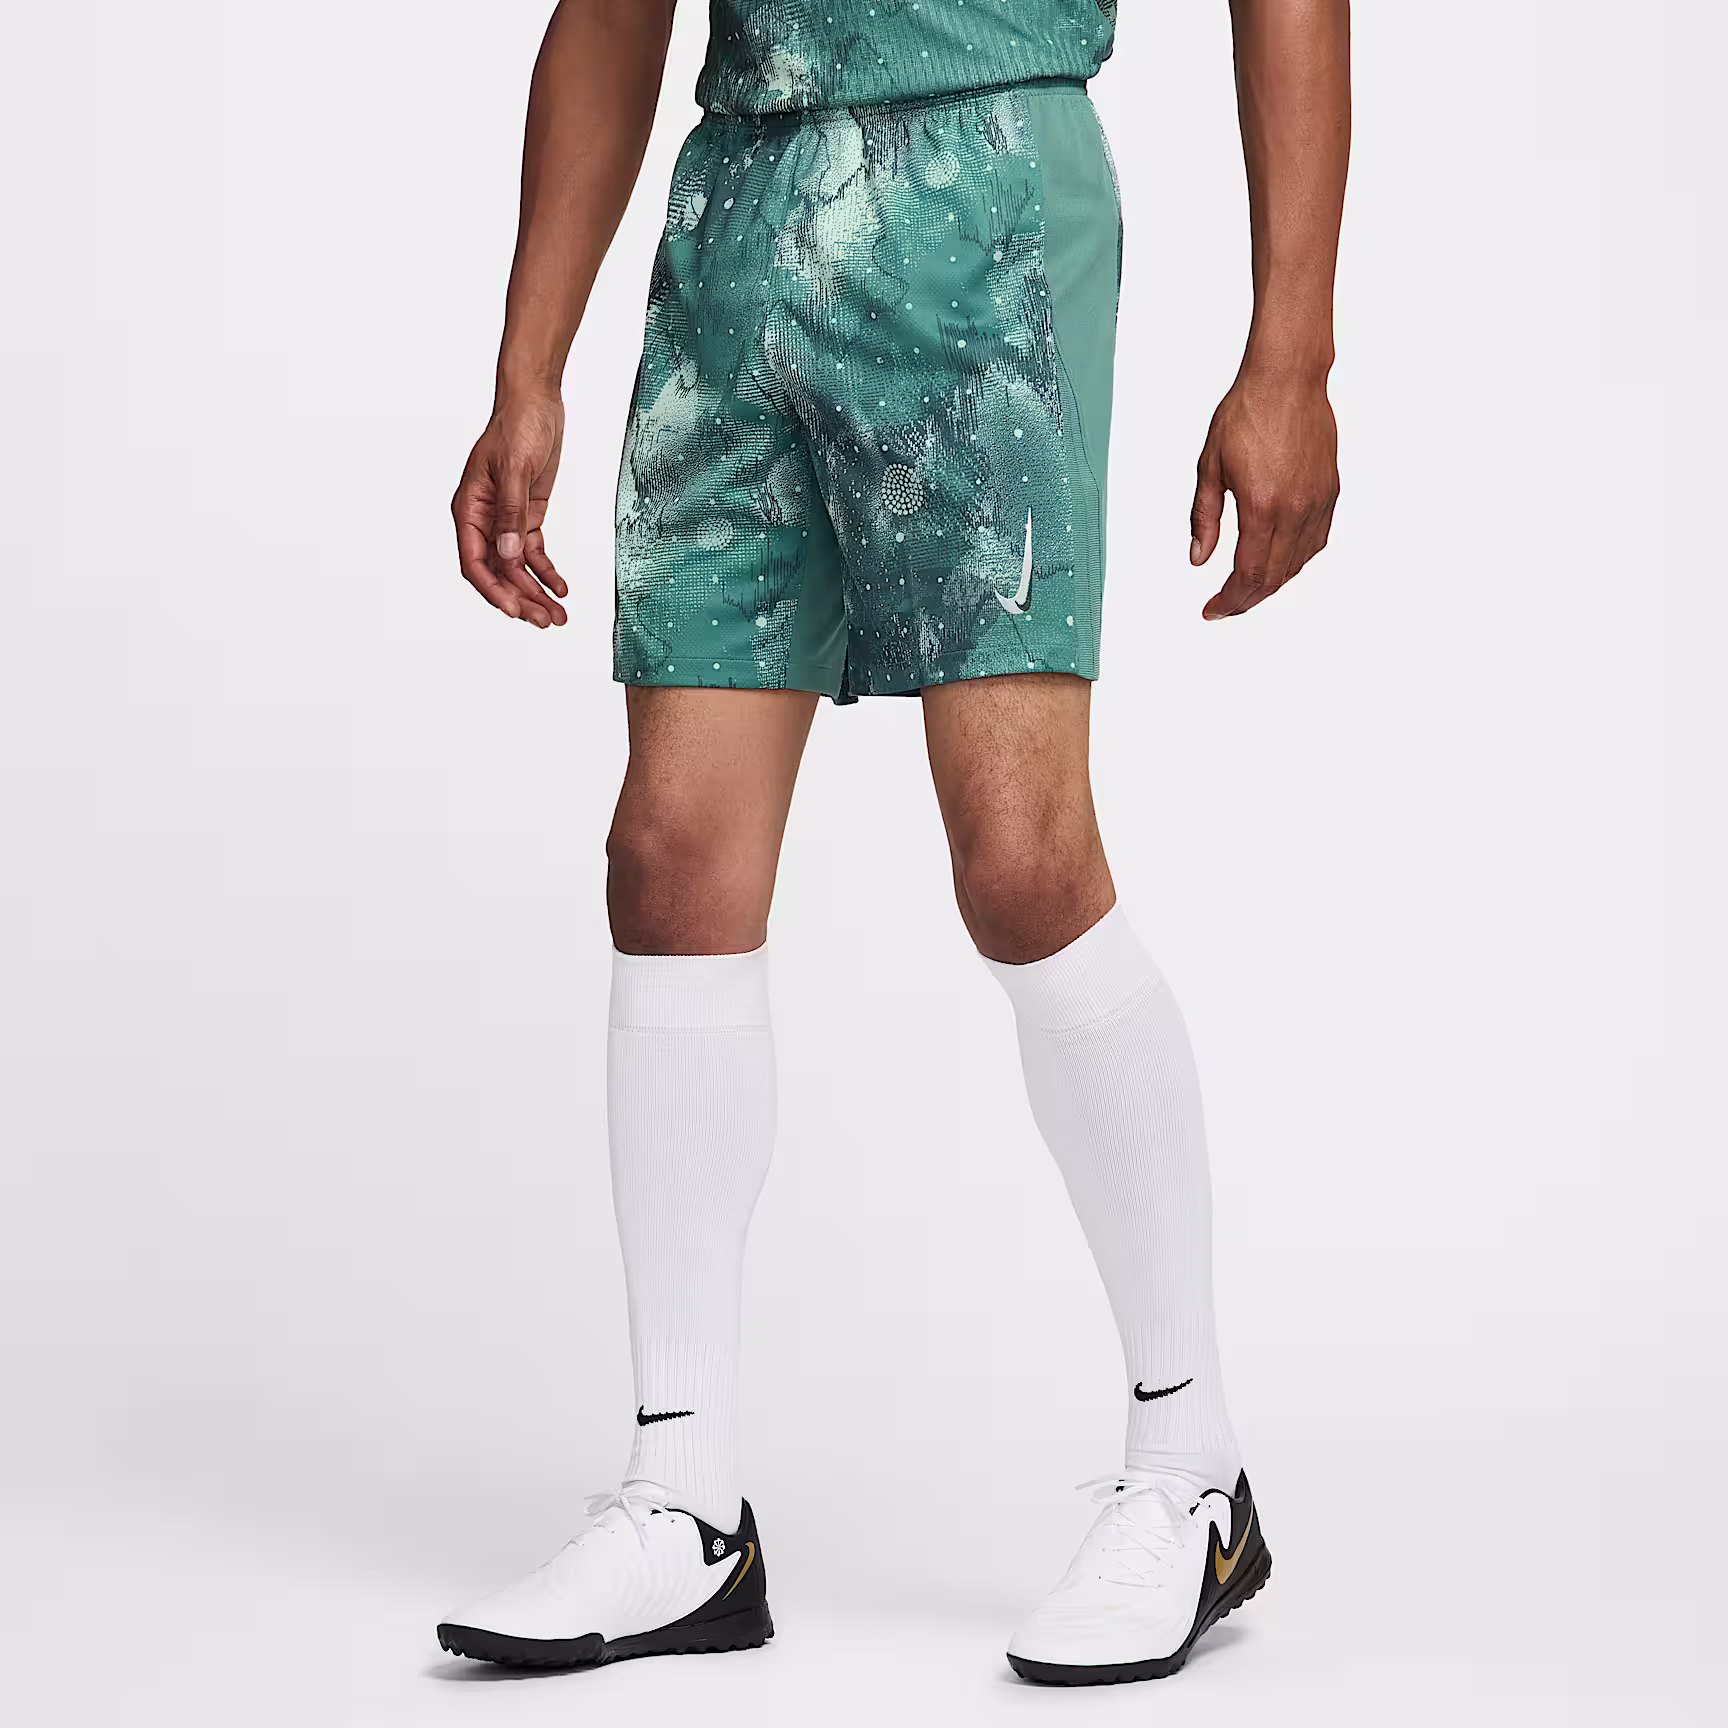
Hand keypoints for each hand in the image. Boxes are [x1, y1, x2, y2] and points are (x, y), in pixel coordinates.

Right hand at [452, 391, 569, 627]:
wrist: (536, 402)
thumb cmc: (517, 426)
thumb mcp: (516, 469)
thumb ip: (512, 513)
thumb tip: (508, 554)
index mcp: (469, 509)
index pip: (475, 562)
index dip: (493, 590)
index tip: (514, 610)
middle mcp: (484, 520)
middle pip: (498, 573)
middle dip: (521, 599)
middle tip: (546, 622)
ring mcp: (506, 520)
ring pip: (517, 568)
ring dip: (536, 593)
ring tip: (558, 616)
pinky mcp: (527, 516)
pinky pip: (533, 553)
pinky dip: (547, 572)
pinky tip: (561, 589)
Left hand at [1189, 368, 1338, 619]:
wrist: (1288, 378)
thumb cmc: (1246, 413)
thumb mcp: (1210, 467)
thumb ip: (1203, 518)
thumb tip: (1198, 558)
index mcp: (1262, 506)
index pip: (1248, 575)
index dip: (1230, 600)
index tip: (1213, 609)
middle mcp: (1295, 509)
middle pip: (1274, 577)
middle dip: (1247, 599)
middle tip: (1225, 605)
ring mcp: (1317, 501)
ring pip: (1297, 563)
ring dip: (1272, 582)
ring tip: (1247, 588)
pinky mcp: (1329, 491)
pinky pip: (1316, 541)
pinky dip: (1296, 560)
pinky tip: (1279, 561)